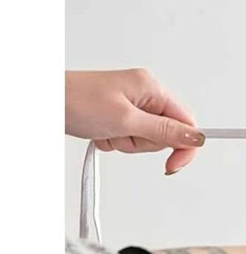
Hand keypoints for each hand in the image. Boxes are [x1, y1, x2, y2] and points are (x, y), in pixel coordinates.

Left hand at [65, 69, 204, 174]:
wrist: (43, 100)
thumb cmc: (77, 101)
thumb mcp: (125, 121)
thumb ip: (163, 131)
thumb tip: (195, 137)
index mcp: (152, 88)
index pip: (185, 120)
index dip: (183, 146)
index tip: (173, 165)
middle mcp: (145, 93)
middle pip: (164, 132)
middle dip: (142, 142)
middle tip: (122, 134)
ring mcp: (131, 103)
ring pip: (145, 137)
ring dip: (125, 142)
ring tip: (107, 131)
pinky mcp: (118, 113)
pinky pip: (128, 136)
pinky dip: (114, 140)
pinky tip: (100, 131)